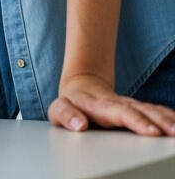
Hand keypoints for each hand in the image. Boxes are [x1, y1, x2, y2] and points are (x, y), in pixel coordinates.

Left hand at [49, 73, 174, 135]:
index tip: (151, 132)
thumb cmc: (71, 103)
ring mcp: (131, 106)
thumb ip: (65, 115)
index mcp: (99, 105)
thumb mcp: (58, 108)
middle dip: (159, 122)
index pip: (120, 113)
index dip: (136, 121)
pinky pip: (157, 112)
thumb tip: (79, 125)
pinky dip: (169, 117)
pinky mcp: (139, 110)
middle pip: (142, 111)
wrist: (82, 88)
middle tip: (173, 133)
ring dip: (168, 120)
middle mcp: (119, 104)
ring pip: (152, 110)